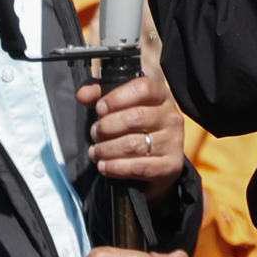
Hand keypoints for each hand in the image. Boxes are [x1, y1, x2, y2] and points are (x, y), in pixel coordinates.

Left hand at [79, 74, 185, 201]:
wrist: (159, 158)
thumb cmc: (136, 126)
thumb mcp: (120, 105)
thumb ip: (100, 95)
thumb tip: (83, 94)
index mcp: (162, 96)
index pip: (143, 88)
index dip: (117, 98)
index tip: (100, 108)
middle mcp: (171, 117)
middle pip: (135, 117)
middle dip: (106, 127)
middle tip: (95, 133)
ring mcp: (173, 141)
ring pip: (132, 144)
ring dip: (106, 149)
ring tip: (96, 151)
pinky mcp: (171, 164)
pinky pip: (138, 167)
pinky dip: (115, 167)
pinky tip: (104, 165)